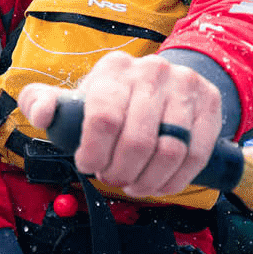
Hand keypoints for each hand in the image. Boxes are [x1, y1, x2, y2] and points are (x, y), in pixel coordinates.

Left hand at [18, 51, 221, 198]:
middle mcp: (152, 71)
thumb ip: (43, 103)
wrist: (161, 84)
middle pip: (137, 141)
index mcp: (114, 70)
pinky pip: (196, 154)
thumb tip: (42, 112)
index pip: (103, 118)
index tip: (89, 166)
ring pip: (170, 150)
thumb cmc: (111, 100)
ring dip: (148, 180)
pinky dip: (175, 180)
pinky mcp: (209, 103)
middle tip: (113, 178)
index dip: (95, 153)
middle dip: (120, 172)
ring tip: (134, 183)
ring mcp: (184, 85)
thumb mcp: (76, 99)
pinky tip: (160, 183)